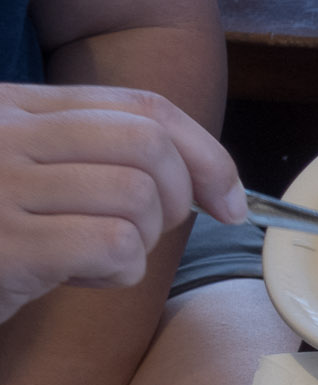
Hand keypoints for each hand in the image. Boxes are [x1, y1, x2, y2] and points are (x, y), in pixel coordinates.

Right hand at [0, 83, 240, 324]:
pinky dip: (117, 272)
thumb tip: (209, 182)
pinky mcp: (7, 244)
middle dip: (178, 198)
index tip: (228, 200)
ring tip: (91, 257)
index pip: (141, 107)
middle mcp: (4, 133)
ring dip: (139, 241)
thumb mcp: (32, 179)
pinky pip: (114, 245)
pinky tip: (77, 278)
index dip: (204, 153)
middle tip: (145, 234)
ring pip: (138, 196)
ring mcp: (0, 184)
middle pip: (148, 145)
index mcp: (14, 106)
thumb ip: (96, 159)